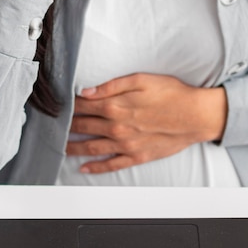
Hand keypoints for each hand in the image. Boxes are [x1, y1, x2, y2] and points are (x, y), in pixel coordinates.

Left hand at [66, 73, 227, 173]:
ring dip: (73, 147)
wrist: (195, 115)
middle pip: (84, 125)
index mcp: (116, 105)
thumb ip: (111, 86)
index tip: (57, 104)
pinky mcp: (137, 156)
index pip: (84, 105)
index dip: (69, 104)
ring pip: (92, 147)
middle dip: (66, 124)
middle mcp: (117, 127)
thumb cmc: (171, 94)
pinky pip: (111, 165)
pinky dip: (95, 167)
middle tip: (52, 125)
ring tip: (59, 146)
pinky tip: (84, 167)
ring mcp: (126, 144)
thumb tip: (87, 91)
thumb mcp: (141, 80)